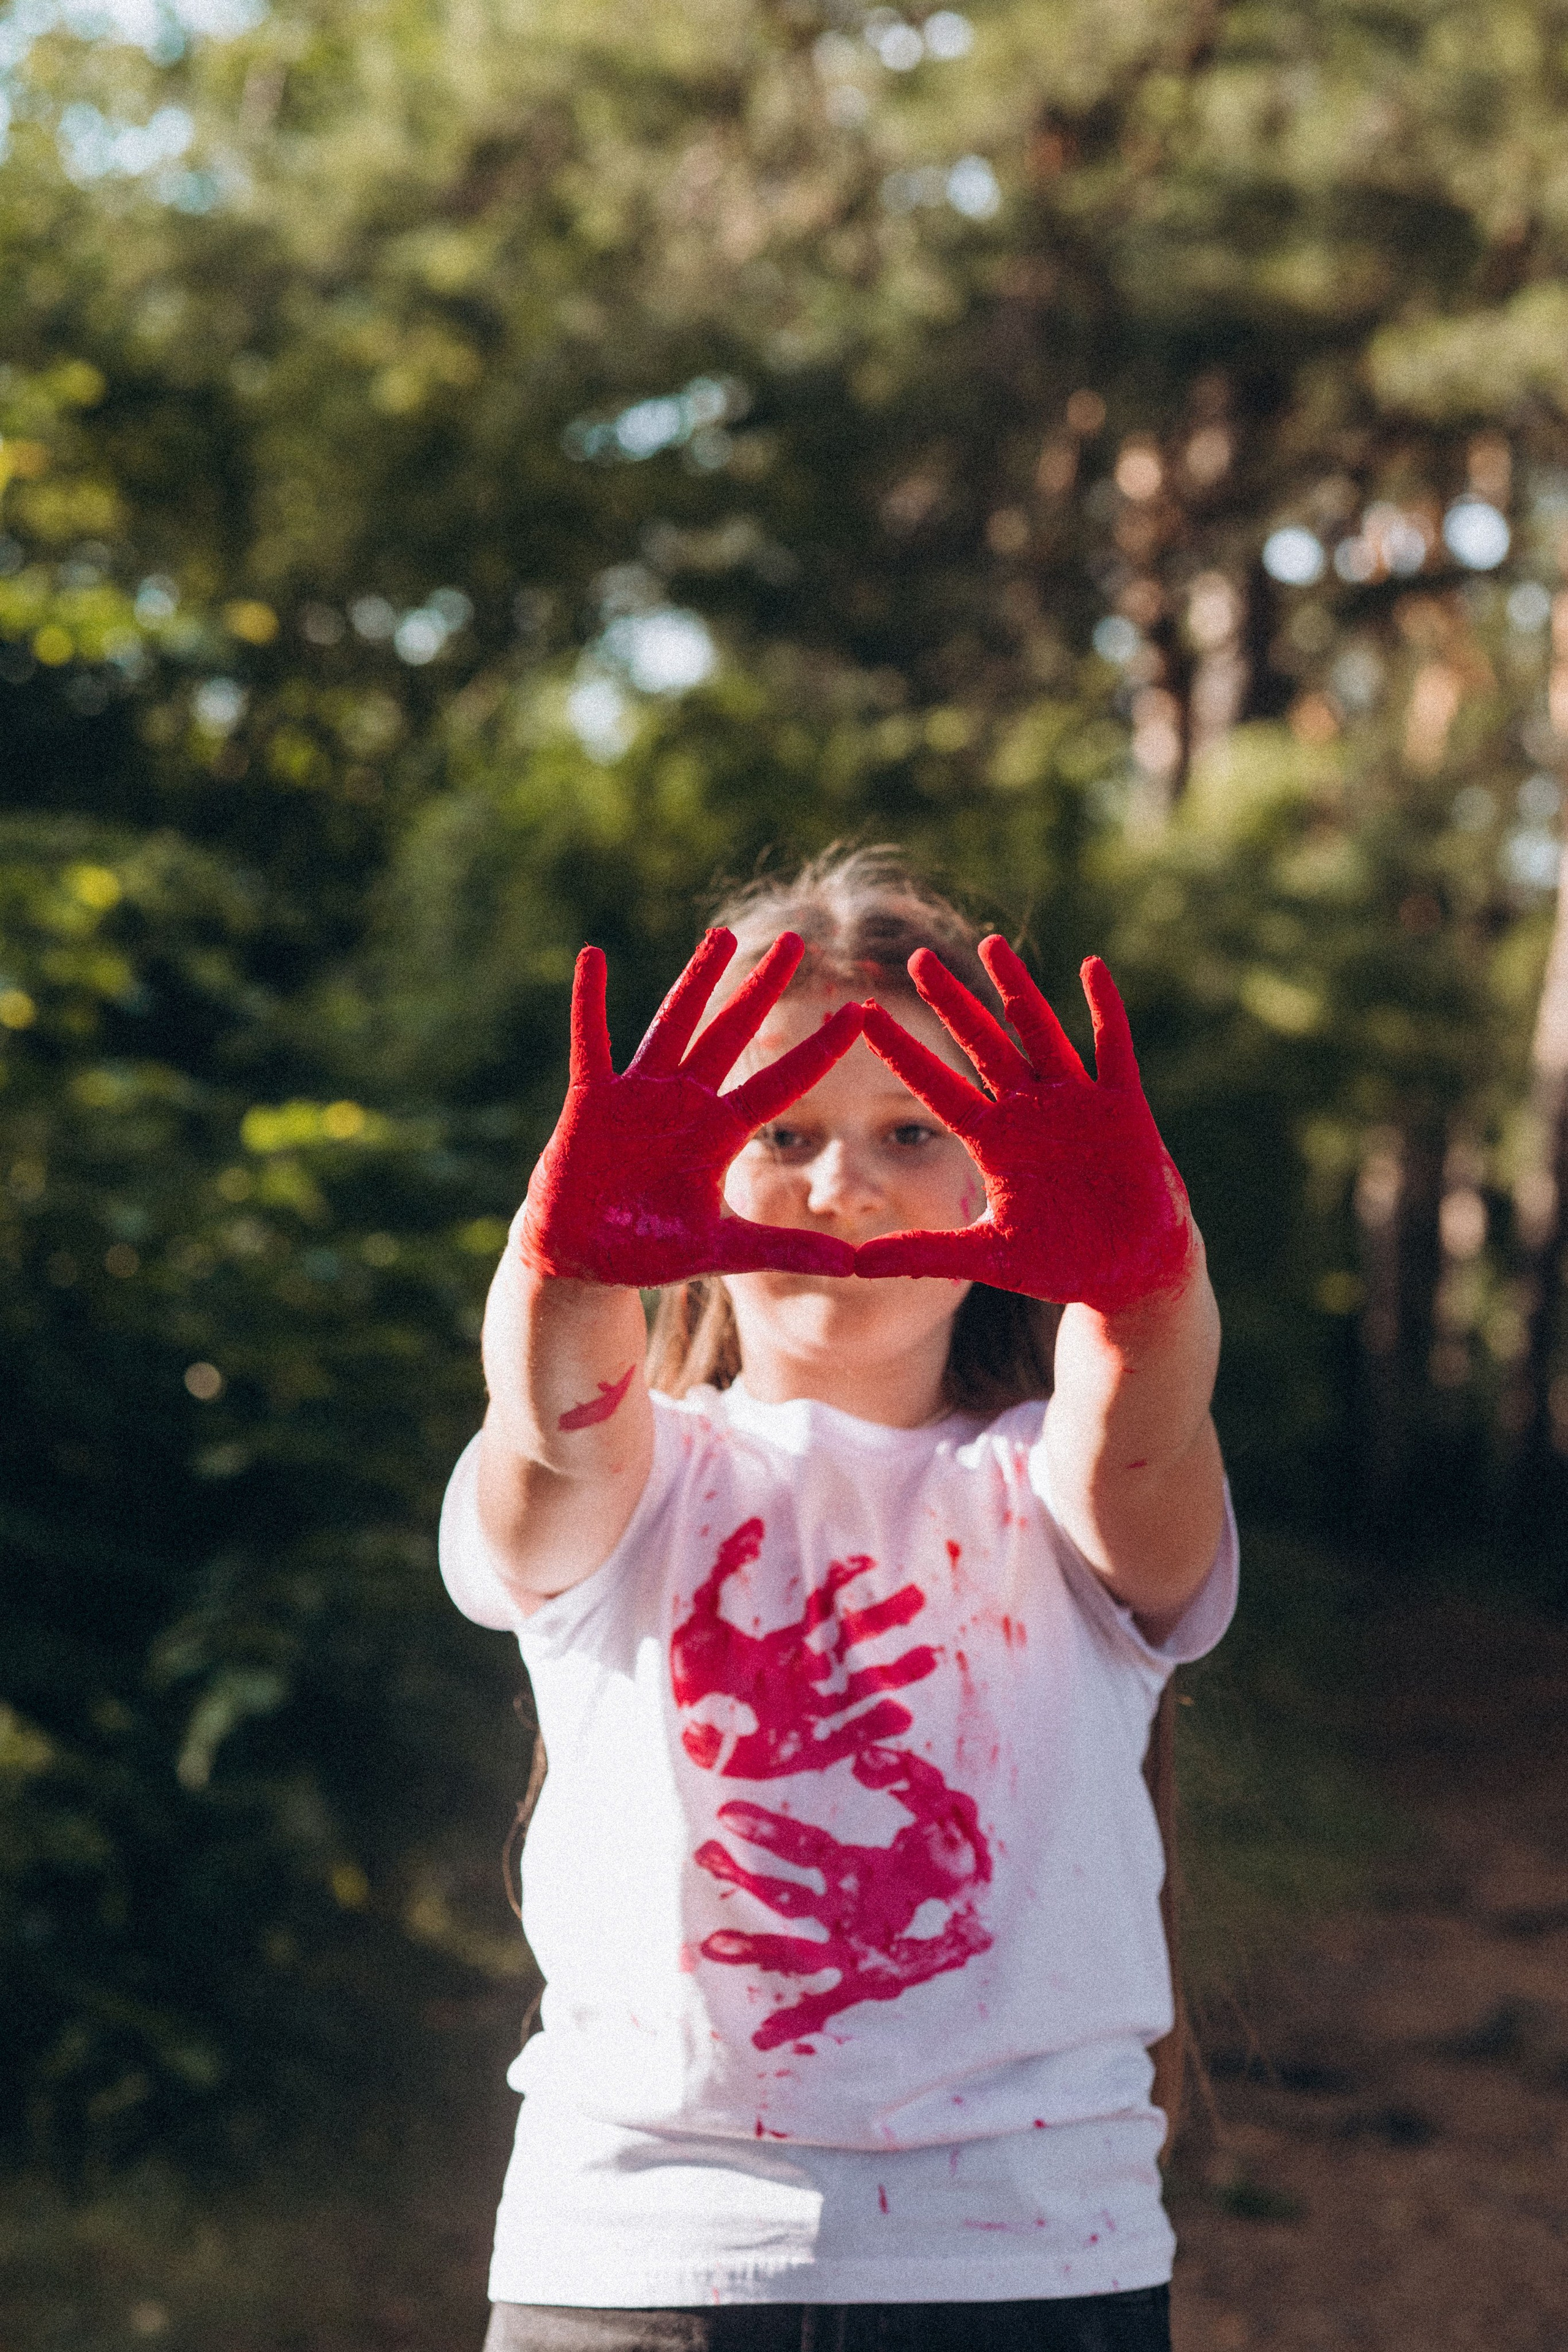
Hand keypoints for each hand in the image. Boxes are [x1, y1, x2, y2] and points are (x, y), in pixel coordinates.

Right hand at [518, 929, 863, 1285]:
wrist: (582, 1260)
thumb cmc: (649, 1252)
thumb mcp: (722, 1252)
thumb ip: (784, 1251)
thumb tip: (855, 1267)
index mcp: (719, 1134)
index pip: (781, 1083)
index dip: (820, 1050)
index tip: (859, 1010)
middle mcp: (685, 1104)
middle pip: (732, 1034)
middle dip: (762, 988)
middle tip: (799, 941)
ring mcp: (638, 1095)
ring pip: (674, 1024)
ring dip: (696, 979)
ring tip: (723, 934)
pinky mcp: (592, 1100)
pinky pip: (591, 1042)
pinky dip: (590, 1002)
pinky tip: (593, 956)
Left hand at [855, 940, 1194, 1312]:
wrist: (1130, 1275)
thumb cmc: (1060, 1263)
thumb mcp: (986, 1257)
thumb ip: (923, 1254)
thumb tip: (852, 1266)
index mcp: (993, 1141)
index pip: (936, 1087)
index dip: (902, 1051)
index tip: (861, 1014)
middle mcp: (1029, 1112)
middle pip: (982, 1044)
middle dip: (952, 1003)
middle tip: (917, 959)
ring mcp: (1076, 1104)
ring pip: (1040, 1033)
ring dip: (1017, 989)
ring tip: (990, 945)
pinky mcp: (1123, 1108)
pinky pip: (1112, 1050)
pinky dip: (1104, 1010)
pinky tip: (1092, 968)